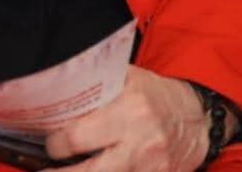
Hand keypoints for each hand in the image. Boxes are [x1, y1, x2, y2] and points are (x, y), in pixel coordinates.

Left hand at [45, 67, 212, 170]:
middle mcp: (140, 141)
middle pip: (89, 170)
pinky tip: (93, 170)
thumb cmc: (156, 96)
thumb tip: (58, 86)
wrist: (197, 120)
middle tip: (44, 168)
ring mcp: (150, 166)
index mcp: (130, 109)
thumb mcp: (128, 79)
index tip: (47, 142)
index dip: (55, 143)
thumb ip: (96, 83)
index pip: (77, 136)